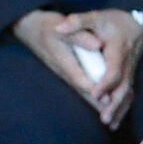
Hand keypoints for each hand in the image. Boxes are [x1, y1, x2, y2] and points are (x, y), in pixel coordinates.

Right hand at [13, 8, 118, 122]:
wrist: (29, 27)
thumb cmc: (46, 26)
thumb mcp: (61, 27)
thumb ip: (80, 37)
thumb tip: (97, 45)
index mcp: (63, 61)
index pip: (80, 79)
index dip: (94, 90)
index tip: (107, 100)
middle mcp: (64, 71)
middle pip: (82, 90)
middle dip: (97, 104)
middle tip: (113, 117)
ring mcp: (64, 72)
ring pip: (82, 91)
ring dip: (95, 103)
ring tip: (111, 117)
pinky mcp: (66, 71)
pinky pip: (81, 86)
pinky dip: (92, 95)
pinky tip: (103, 103)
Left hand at [56, 8, 142, 127]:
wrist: (139, 24)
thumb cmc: (113, 21)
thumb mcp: (95, 17)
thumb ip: (77, 22)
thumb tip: (58, 28)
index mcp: (118, 49)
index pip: (114, 69)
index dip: (105, 83)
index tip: (94, 94)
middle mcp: (127, 62)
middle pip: (123, 86)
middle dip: (114, 103)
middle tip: (103, 117)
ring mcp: (131, 70)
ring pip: (128, 93)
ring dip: (119, 109)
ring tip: (109, 124)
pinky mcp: (130, 76)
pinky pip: (129, 94)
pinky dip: (123, 108)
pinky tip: (116, 120)